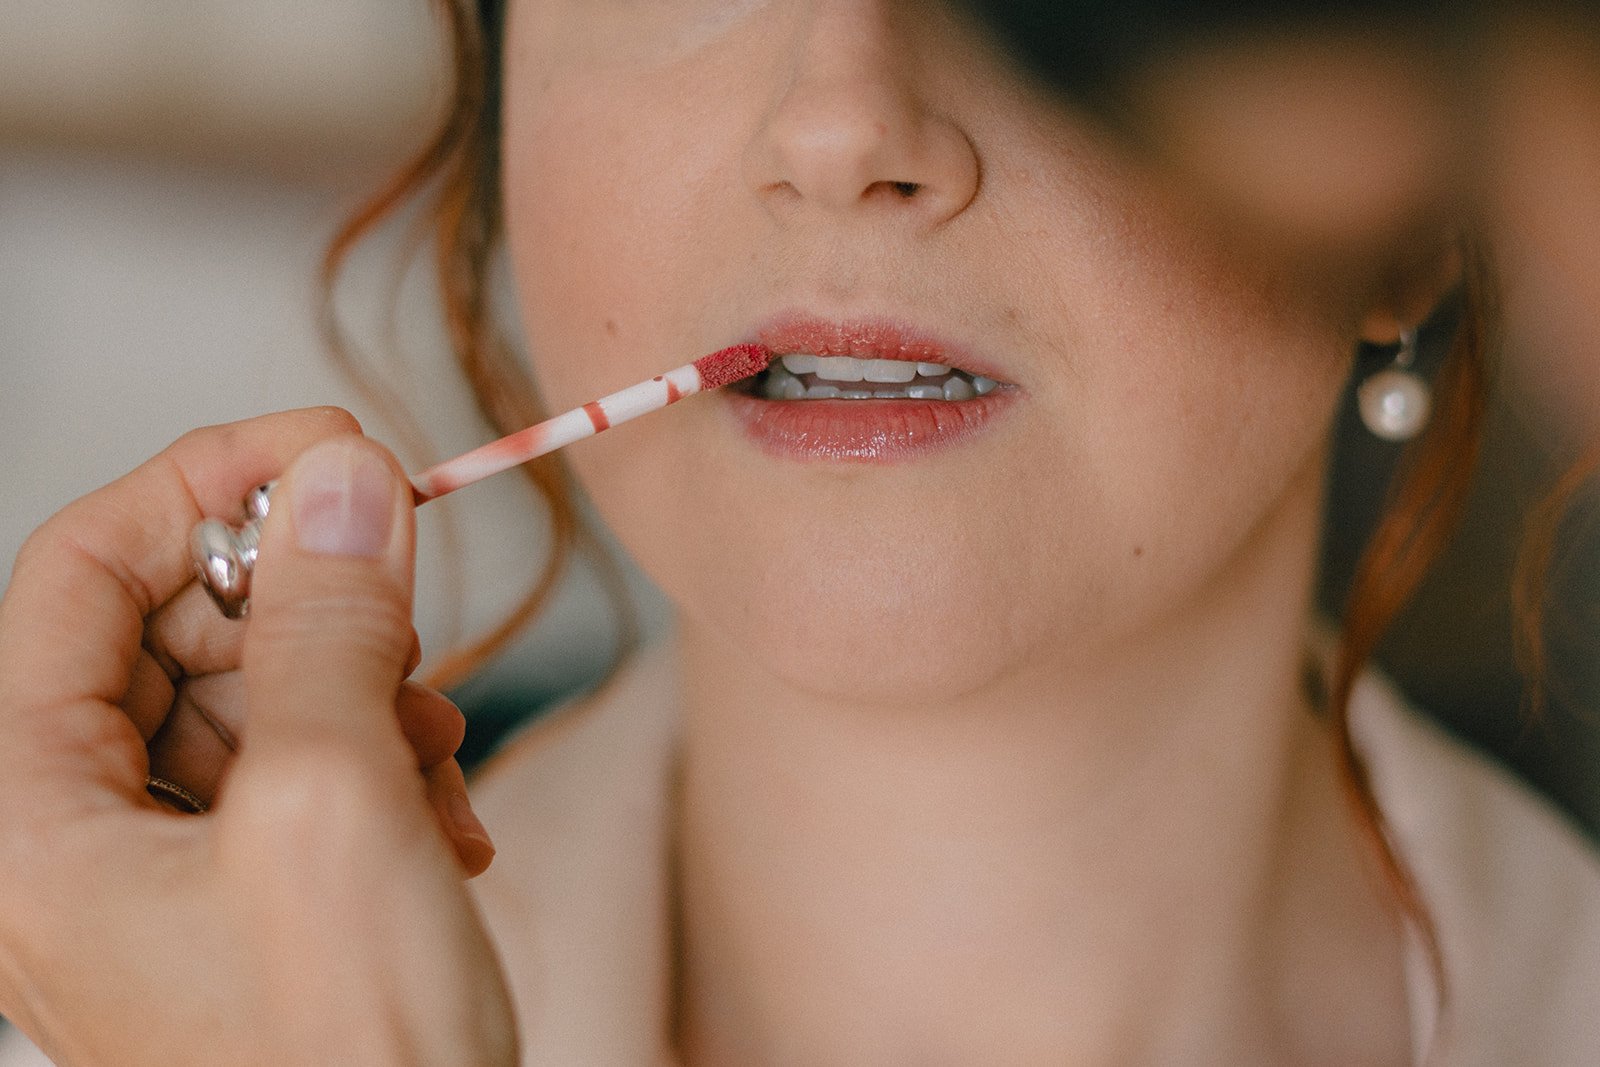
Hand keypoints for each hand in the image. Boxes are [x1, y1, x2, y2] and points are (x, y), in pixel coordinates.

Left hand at [0, 410, 516, 1065]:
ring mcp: (151, 869)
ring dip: (359, 689)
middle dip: (303, 607)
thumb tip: (338, 482)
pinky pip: (288, 764)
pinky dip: (374, 757)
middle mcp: (68, 834)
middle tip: (407, 614)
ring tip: (438, 752)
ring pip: (242, 693)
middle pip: (167, 629)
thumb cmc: (342, 1060)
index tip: (334, 450)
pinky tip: (440, 812)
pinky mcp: (230, 893)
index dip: (208, 484)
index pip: (78, 570)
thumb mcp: (337, 806)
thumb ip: (327, 623)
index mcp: (26, 814)